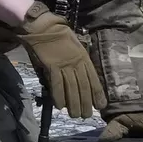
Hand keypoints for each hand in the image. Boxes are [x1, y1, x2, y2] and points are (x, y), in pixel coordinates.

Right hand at [16, 4, 106, 119]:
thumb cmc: (58, 32)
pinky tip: (60, 106)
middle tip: (86, 116)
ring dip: (73, 103)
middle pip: (83, 87)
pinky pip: (56, 84)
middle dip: (85, 103)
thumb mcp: (75, 43)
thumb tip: (80, 72)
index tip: (100, 106)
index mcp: (84, 57)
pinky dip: (59, 96)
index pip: (93, 79)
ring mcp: (64, 65)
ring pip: (72, 88)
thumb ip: (79, 57)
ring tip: (74, 115)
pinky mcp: (51, 66)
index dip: (97, 94)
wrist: (42, 26)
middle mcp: (76, 63)